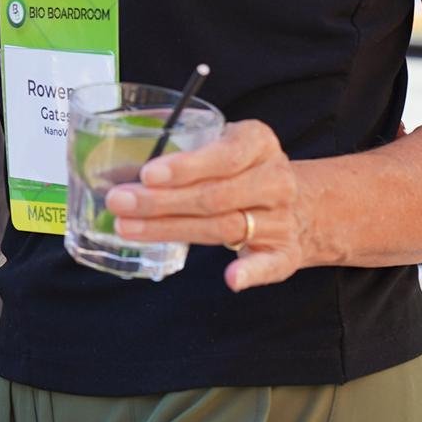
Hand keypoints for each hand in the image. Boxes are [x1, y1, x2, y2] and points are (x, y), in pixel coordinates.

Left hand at [104, 118, 305, 290]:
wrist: (302, 202)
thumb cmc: (243, 170)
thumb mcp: (223, 145)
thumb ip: (186, 153)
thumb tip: (121, 167)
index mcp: (259, 142)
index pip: (224, 154)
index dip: (185, 167)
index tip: (147, 174)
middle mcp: (275, 179)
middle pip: (215, 195)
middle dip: (162, 201)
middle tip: (120, 202)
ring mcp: (282, 219)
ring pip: (225, 227)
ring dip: (174, 230)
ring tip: (130, 229)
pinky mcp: (286, 253)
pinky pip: (269, 265)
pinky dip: (251, 272)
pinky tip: (231, 278)